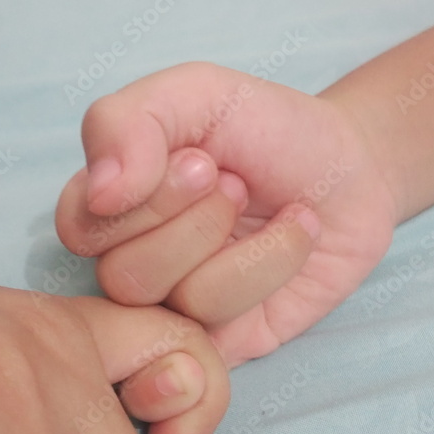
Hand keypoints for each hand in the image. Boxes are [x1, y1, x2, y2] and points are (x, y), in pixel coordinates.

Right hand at [56, 62, 397, 365]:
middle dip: (197, 220)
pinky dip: (273, 267)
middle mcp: (135, 262)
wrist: (353, 165)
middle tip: (239, 183)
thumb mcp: (193, 93)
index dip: (146, 199)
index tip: (205, 158)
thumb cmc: (266, 128)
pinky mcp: (229, 340)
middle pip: (123, 276)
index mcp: (112, 207)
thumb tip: (99, 194)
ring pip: (179, 302)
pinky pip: (226, 334)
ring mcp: (180, 307)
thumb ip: (124, 122)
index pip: (80, 228)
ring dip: (241, 243)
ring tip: (272, 206)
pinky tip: (299, 232)